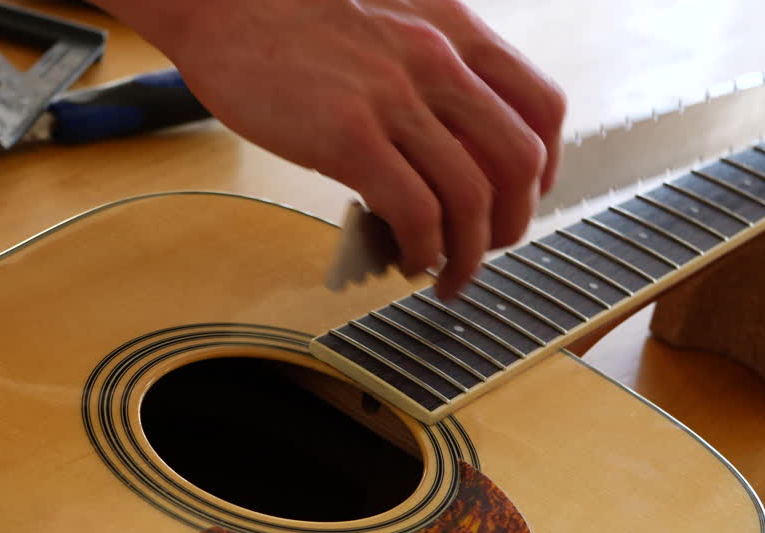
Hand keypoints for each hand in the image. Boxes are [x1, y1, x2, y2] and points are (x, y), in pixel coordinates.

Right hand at [97, 0, 565, 297]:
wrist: (219, 2)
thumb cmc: (289, 18)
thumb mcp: (388, 21)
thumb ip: (428, 67)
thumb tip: (445, 142)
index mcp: (452, 29)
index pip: (542, 107)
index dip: (545, 169)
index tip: (521, 201)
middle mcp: (436, 60)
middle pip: (519, 162)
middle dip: (512, 224)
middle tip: (485, 250)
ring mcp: (393, 97)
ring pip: (470, 198)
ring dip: (466, 254)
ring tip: (442, 273)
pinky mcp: (348, 135)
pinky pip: (414, 212)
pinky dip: (422, 250)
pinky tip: (405, 258)